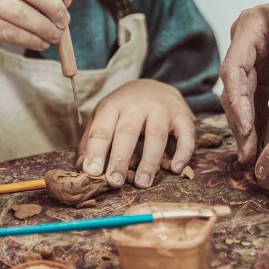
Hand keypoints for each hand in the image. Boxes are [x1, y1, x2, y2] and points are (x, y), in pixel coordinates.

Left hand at [77, 79, 194, 188]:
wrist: (155, 86)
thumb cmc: (124, 108)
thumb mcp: (103, 116)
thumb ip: (91, 140)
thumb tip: (83, 167)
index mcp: (113, 105)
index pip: (102, 128)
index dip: (96, 151)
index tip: (92, 172)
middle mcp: (137, 105)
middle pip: (127, 132)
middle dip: (120, 158)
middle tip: (114, 182)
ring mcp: (161, 109)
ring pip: (156, 135)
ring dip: (149, 161)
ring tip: (142, 183)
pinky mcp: (182, 116)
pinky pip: (185, 135)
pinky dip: (182, 152)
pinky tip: (175, 168)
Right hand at [220, 2, 268, 163]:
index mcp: (250, 26)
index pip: (234, 69)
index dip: (237, 103)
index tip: (247, 130)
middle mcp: (244, 41)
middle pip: (234, 87)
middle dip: (240, 123)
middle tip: (249, 154)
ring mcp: (251, 54)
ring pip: (241, 96)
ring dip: (247, 126)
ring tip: (252, 156)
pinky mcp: (262, 67)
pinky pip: (255, 96)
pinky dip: (259, 119)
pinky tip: (262, 142)